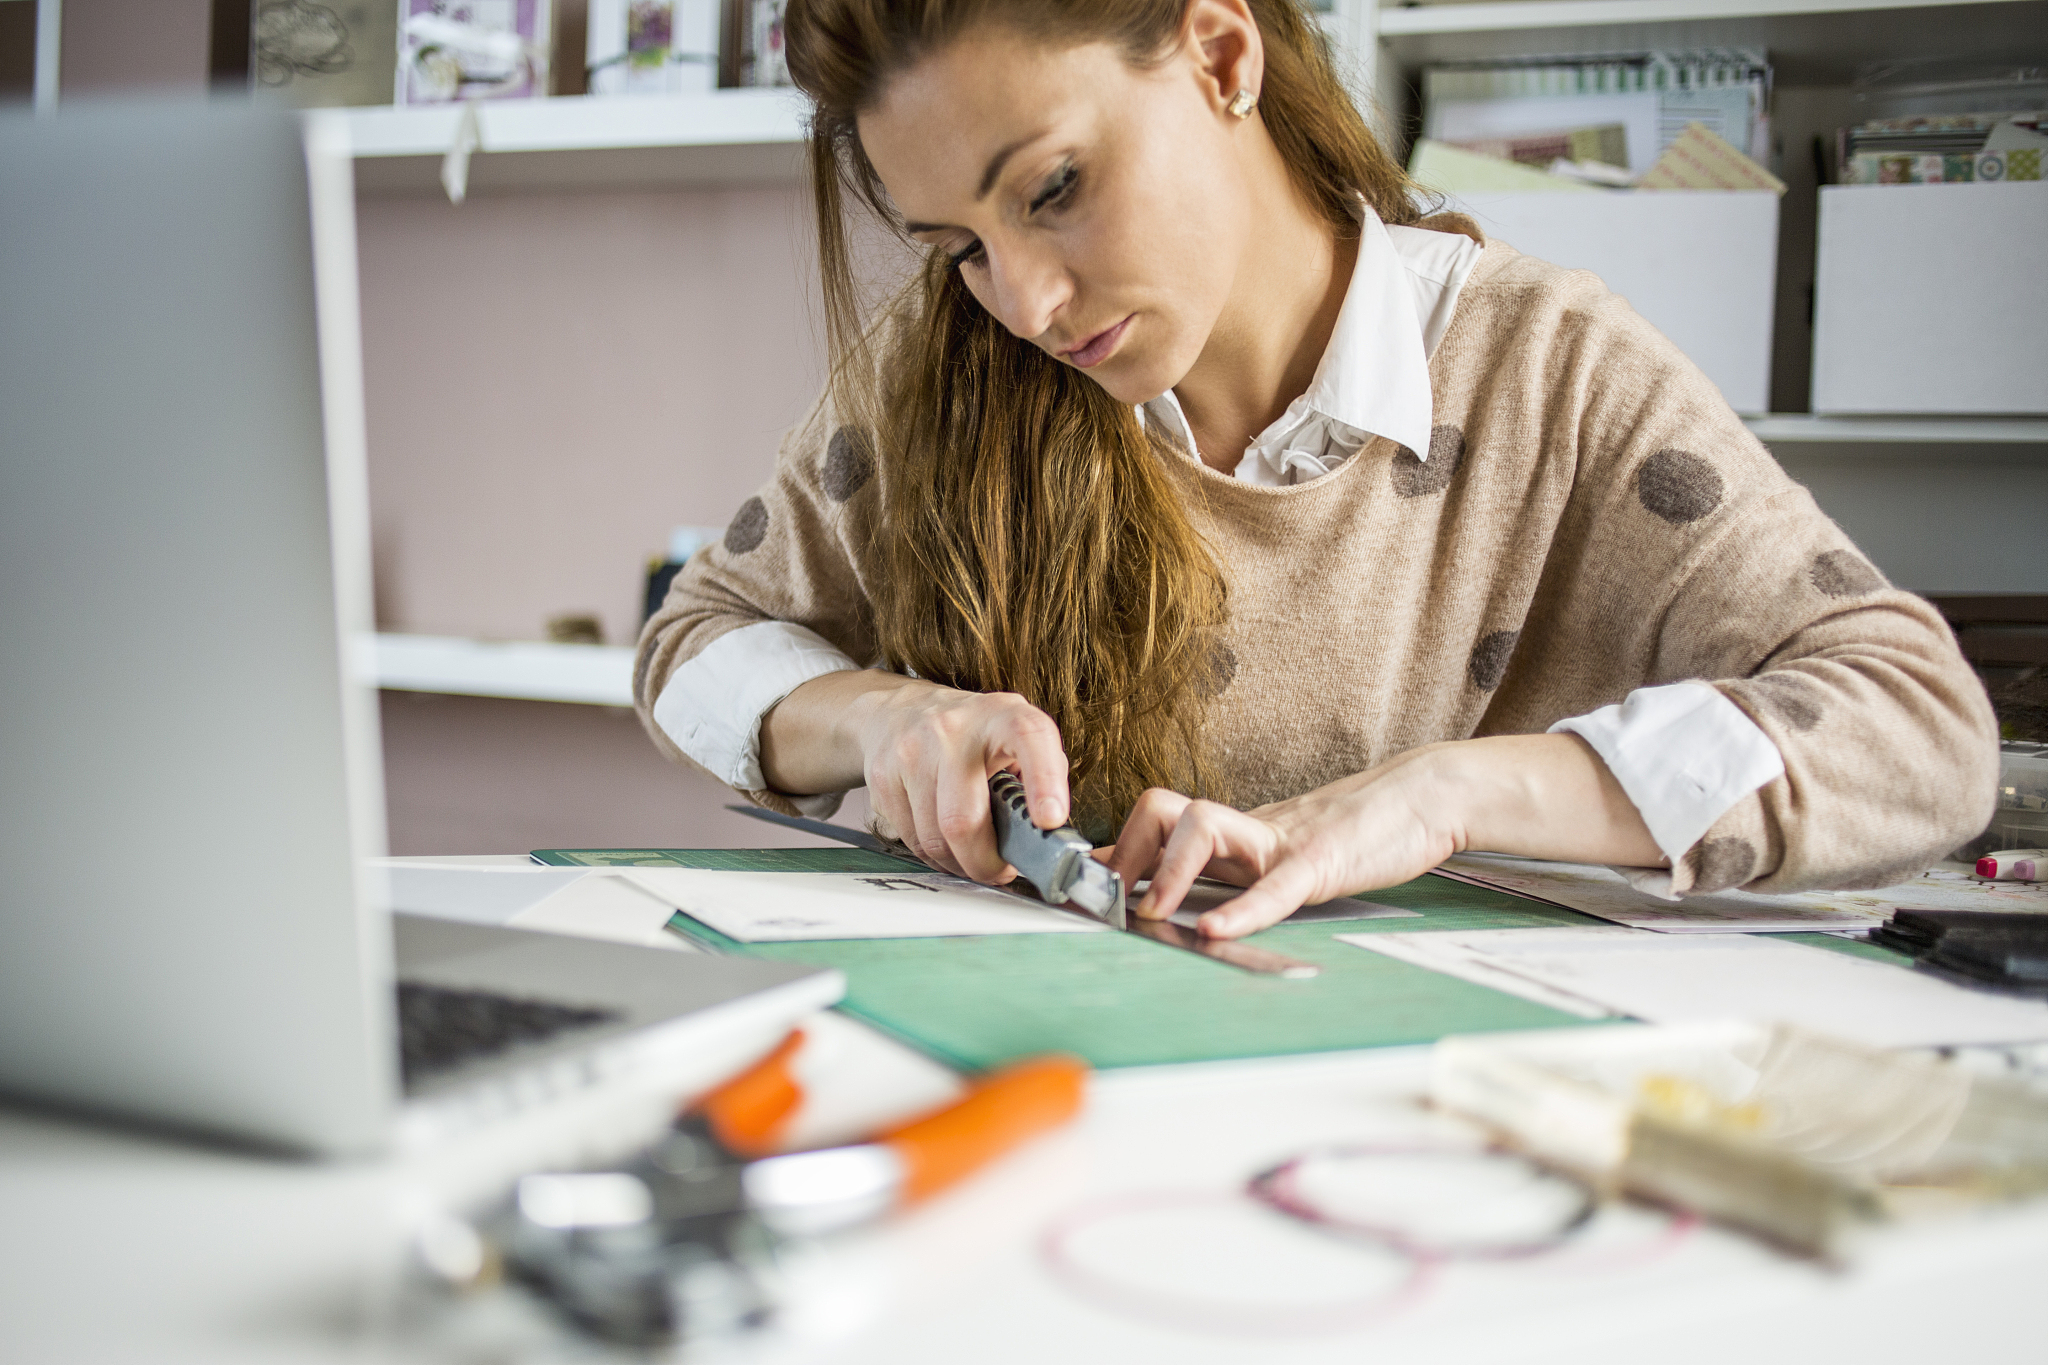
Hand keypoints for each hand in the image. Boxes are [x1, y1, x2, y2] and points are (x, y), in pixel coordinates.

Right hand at [846, 680, 1070, 882]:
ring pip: (934, 838)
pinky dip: (931, 853)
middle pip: (964, 818)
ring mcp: (912, 751)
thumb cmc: (973, 735)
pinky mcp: (882, 775)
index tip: (1049, 820)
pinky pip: (910, 838)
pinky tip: (942, 839)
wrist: (900, 711)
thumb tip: (1052, 834)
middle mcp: (954, 729)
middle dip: (985, 862)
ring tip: (971, 855)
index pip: (1029, 738)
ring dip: (958, 862)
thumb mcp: (1017, 739)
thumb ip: (1044, 776)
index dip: (1043, 782)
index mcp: (1002, 717)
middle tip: (999, 870)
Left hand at [1105, 749, 1453, 938]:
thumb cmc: (1356, 831)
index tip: (1067, 882)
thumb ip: (1233, 870)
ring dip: (1167, 872)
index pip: (1152, 825)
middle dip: (1123, 853)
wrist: (1424, 796)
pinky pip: (1274, 884)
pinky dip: (1243, 910)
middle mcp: (1245, 829)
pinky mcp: (1321, 859)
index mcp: (1232, 833)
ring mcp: (1281, 840)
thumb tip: (1181, 893)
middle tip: (1108, 897)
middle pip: (1160, 810)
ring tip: (1153, 912)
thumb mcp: (1280, 855)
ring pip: (1203, 826)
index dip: (1106, 852)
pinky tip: (1217, 933)